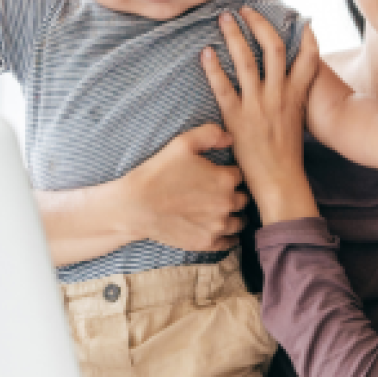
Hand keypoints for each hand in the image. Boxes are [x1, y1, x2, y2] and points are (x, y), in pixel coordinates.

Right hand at [120, 123, 249, 250]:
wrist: (133, 206)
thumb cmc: (157, 173)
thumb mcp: (182, 144)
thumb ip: (211, 134)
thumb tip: (231, 138)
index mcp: (225, 179)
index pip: (240, 175)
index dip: (229, 174)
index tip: (216, 175)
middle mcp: (227, 203)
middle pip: (243, 198)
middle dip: (234, 194)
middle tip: (217, 193)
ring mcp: (218, 225)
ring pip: (240, 220)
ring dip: (233, 215)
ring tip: (219, 211)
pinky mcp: (207, 242)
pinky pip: (230, 242)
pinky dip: (228, 236)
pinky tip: (218, 228)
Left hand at [201, 9, 320, 223]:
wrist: (280, 180)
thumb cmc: (287, 153)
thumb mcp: (296, 120)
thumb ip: (292, 98)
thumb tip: (286, 83)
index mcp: (296, 95)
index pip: (308, 58)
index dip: (306, 36)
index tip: (300, 19)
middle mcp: (279, 94)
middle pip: (273, 48)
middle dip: (259, 24)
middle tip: (245, 10)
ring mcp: (258, 104)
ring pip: (247, 61)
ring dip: (234, 36)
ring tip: (223, 19)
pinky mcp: (237, 117)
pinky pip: (223, 86)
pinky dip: (213, 68)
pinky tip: (205, 53)